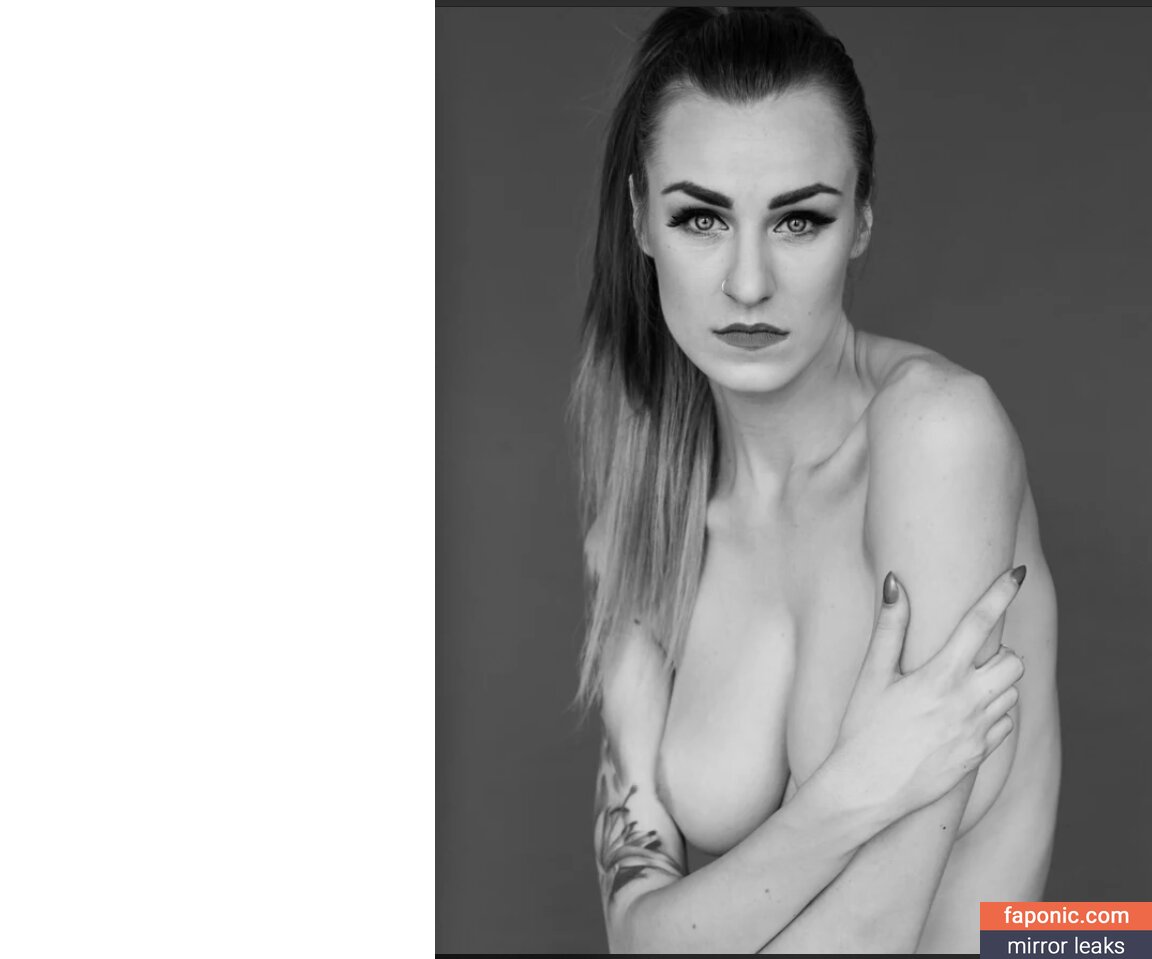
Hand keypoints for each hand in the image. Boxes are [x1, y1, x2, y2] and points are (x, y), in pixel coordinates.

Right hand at [829, 567, 1025, 820]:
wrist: (867, 791)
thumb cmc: (862, 729)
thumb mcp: (872, 676)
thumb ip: (890, 627)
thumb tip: (894, 581)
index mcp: (940, 676)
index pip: (980, 622)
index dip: (1000, 593)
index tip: (1017, 572)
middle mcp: (966, 703)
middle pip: (1013, 661)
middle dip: (998, 653)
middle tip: (967, 658)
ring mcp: (977, 733)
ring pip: (1012, 693)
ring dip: (995, 683)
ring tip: (958, 689)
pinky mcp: (979, 757)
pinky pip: (1005, 725)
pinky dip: (992, 714)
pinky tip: (961, 717)